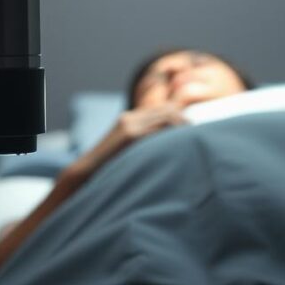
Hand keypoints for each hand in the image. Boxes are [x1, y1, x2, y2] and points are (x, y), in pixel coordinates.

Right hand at [65, 104, 187, 181]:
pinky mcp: (129, 134)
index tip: (197, 128)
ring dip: (183, 125)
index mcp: (130, 119)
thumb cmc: (107, 170)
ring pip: (166, 115)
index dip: (182, 116)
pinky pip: (159, 127)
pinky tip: (183, 143)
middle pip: (168, 109)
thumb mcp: (127, 153)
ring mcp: (129, 124)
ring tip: (196, 138)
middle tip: (202, 133)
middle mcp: (130, 117)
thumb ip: (143, 146)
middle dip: (186, 120)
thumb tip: (168, 150)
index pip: (164, 109)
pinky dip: (173, 132)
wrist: (82, 174)